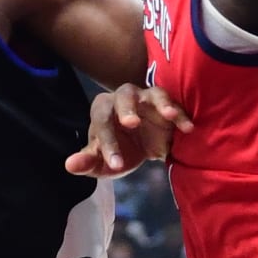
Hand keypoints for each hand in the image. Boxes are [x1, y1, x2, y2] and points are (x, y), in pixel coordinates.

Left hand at [67, 84, 191, 177]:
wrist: (146, 151)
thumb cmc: (120, 151)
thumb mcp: (103, 163)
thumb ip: (88, 162)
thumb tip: (70, 165)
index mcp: (103, 111)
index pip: (102, 121)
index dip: (107, 142)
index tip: (116, 164)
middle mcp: (124, 99)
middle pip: (123, 95)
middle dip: (127, 108)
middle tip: (131, 123)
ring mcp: (148, 99)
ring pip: (152, 92)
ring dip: (160, 103)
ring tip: (169, 115)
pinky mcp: (168, 106)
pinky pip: (175, 105)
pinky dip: (181, 115)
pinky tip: (188, 129)